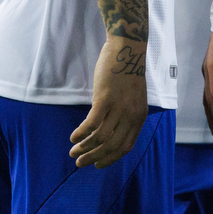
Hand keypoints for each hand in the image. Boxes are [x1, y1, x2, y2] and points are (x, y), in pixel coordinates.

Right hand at [69, 37, 147, 167]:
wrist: (127, 49)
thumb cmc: (127, 72)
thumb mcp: (133, 98)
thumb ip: (125, 115)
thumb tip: (108, 132)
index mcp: (139, 118)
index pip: (125, 147)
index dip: (110, 159)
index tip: (97, 164)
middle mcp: (131, 116)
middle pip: (111, 146)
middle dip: (94, 158)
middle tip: (80, 163)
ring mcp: (119, 108)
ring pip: (100, 138)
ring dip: (84, 148)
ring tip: (73, 152)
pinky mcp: (105, 99)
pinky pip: (91, 123)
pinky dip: (81, 133)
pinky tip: (73, 137)